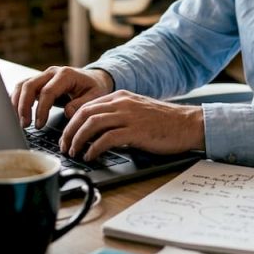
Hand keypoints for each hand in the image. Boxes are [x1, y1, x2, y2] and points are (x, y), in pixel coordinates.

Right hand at [10, 66, 113, 127]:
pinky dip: (16, 99)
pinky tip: (16, 113)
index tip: (39, 124)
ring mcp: (43, 75)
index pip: (47, 92)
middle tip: (24, 124)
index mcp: (65, 75)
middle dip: (24, 106)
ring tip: (19, 121)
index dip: (41, 109)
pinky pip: (22, 88)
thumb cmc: (94, 87)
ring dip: (17, 103)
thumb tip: (68, 112)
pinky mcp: (39, 81)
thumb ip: (82, 104)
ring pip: (22, 85)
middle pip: (29, 86)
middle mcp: (51, 72)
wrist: (94, 78)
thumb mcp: (95, 95)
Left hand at [60, 90, 204, 160]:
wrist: (188, 124)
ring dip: (78, 140)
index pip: (87, 106)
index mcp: (121, 97)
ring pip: (92, 124)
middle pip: (84, 113)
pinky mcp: (136, 131)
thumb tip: (97, 131)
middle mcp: (122, 103)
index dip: (72, 122)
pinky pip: (107, 138)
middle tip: (65, 146)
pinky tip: (91, 156)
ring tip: (74, 152)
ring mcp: (129, 116)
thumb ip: (119, 115)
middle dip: (69, 131)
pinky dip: (94, 148)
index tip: (66, 135)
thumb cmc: (165, 122)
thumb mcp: (138, 111)